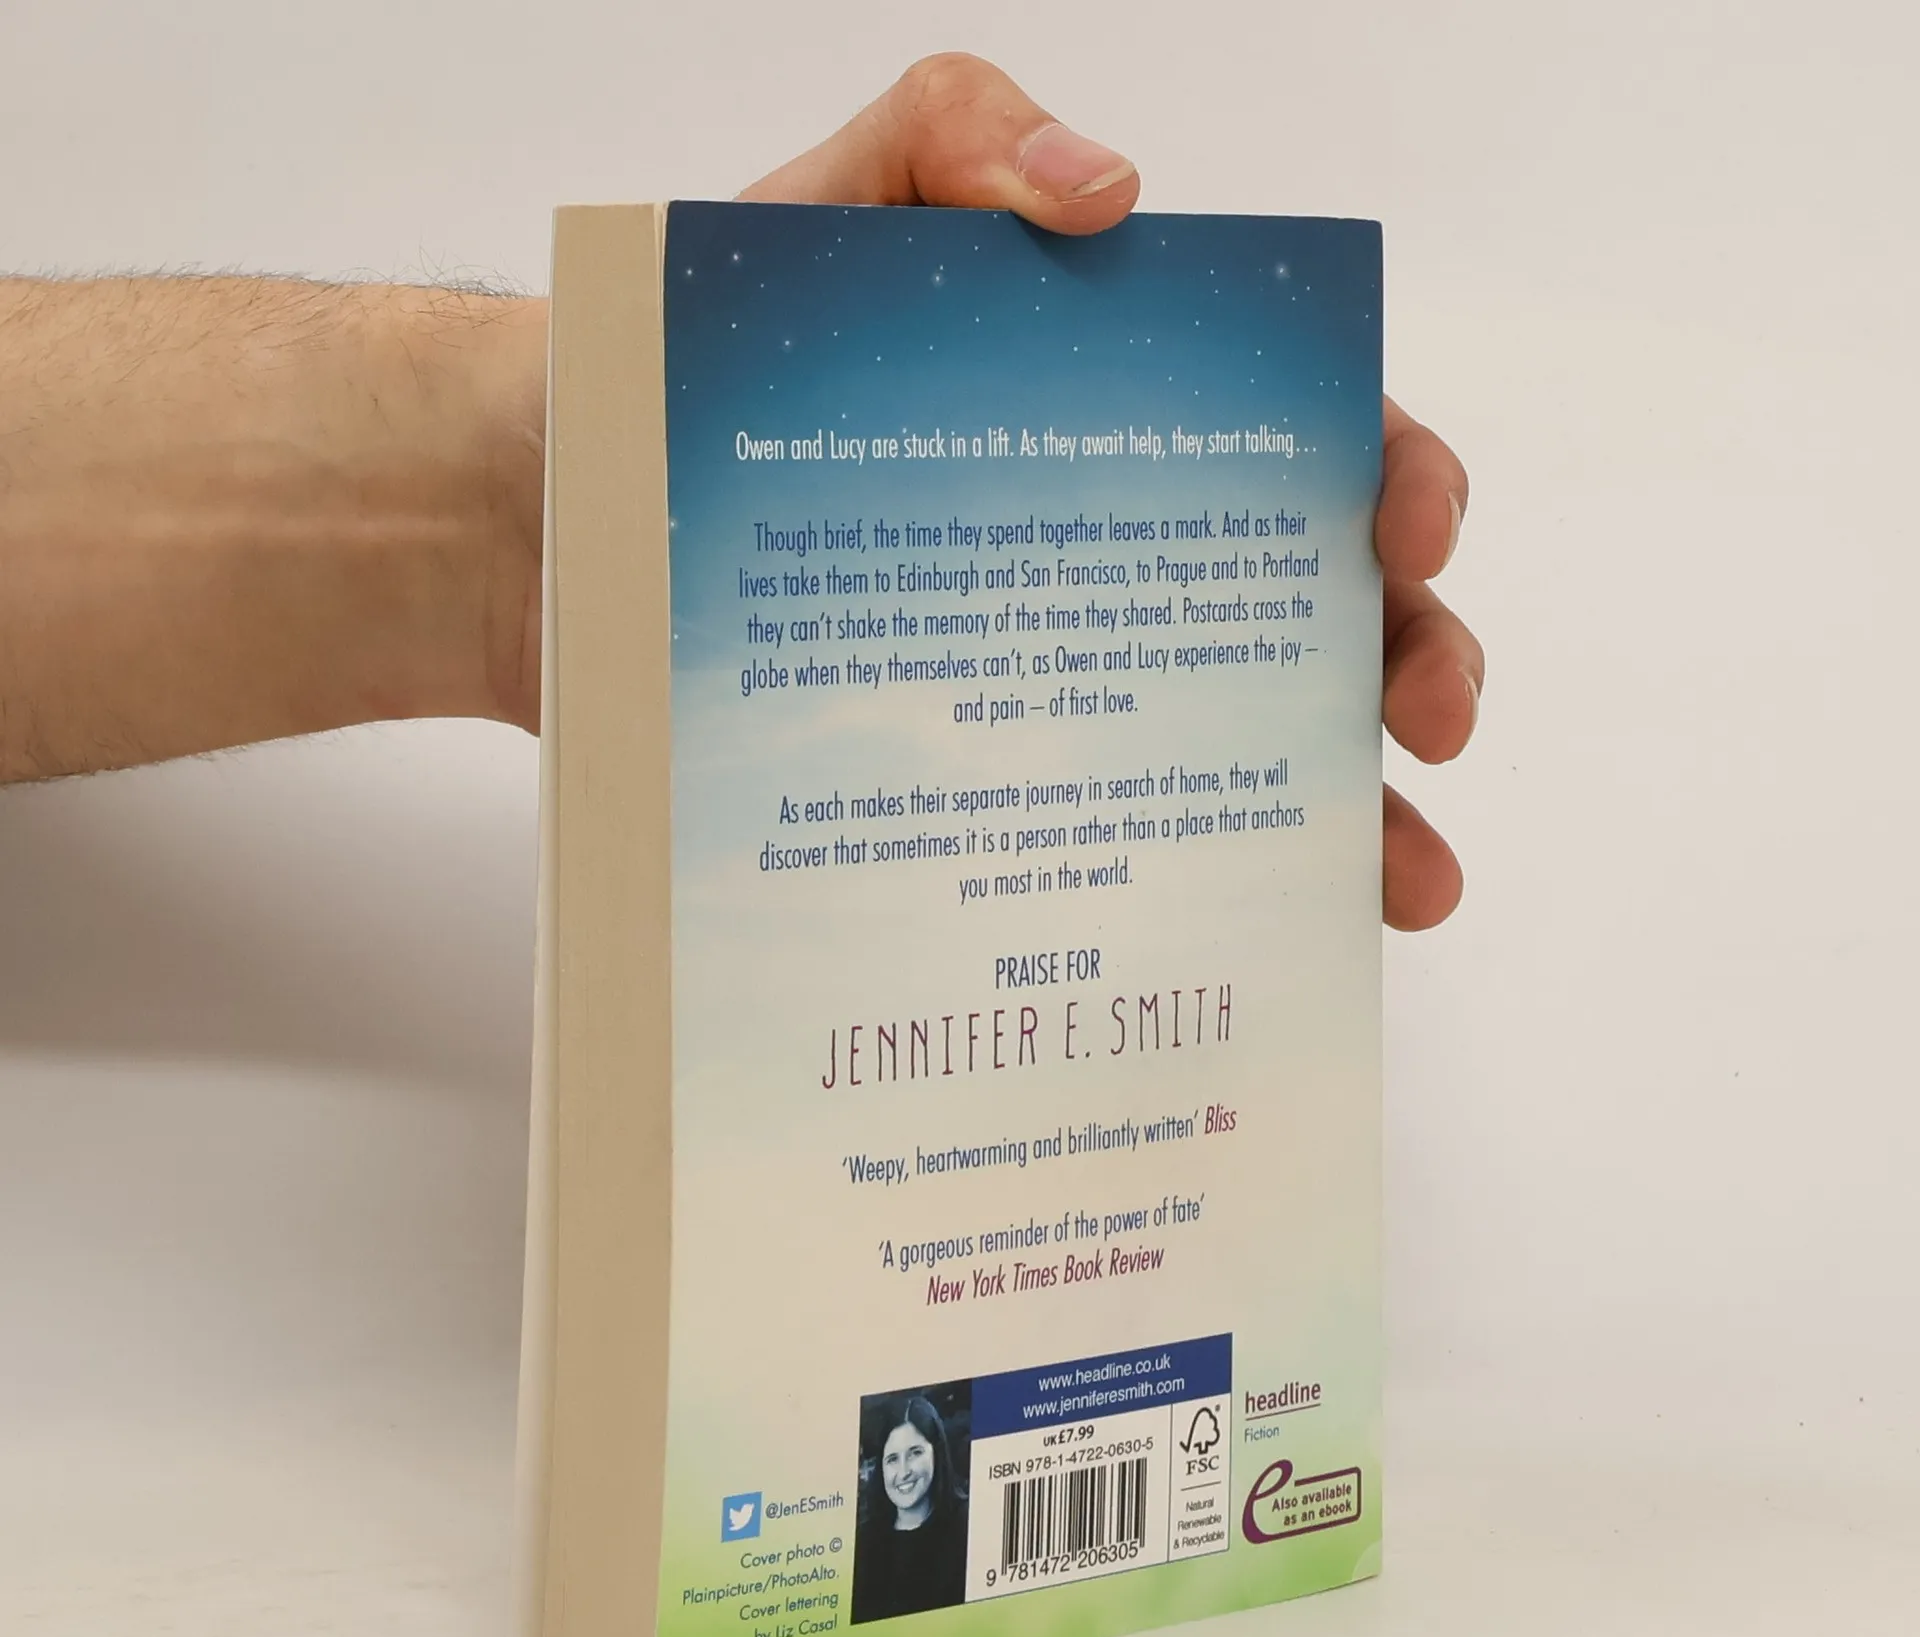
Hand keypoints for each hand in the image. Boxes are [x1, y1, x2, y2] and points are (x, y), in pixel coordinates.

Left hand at [740, 54, 1480, 931]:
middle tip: (1420, 719)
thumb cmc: (688, 365)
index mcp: (1115, 416)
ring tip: (1401, 882)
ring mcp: (1053, 681)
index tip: (1405, 532)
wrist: (544, 523)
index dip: (1389, 475)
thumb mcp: (819, 210)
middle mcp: (1108, 555)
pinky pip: (1112, 841)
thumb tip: (1113, 195)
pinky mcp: (983, 783)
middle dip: (1405, 657)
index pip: (1300, 435)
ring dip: (1344, 815)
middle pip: (1309, 609)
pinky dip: (1195, 893)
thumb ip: (952, 138)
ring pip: (1243, 748)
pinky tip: (1240, 942)